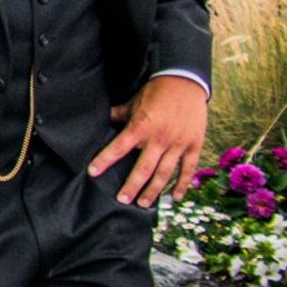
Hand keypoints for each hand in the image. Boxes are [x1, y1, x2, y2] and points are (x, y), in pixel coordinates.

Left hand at [90, 74, 210, 208]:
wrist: (185, 82)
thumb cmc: (156, 92)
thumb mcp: (133, 102)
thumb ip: (118, 115)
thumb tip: (100, 119)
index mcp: (141, 127)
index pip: (119, 148)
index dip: (105, 160)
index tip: (93, 172)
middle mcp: (159, 138)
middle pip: (144, 168)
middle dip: (132, 186)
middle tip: (123, 200)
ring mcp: (178, 143)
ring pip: (165, 173)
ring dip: (154, 190)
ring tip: (143, 204)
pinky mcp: (193, 145)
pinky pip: (188, 169)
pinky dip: (182, 184)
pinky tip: (174, 197)